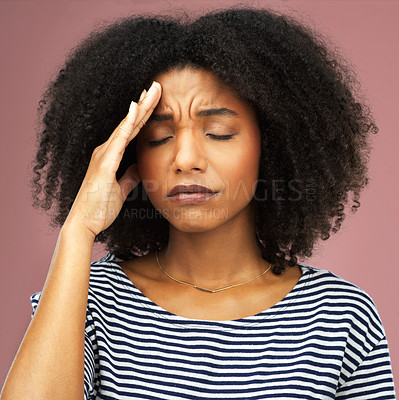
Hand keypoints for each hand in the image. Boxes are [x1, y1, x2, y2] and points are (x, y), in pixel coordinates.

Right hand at [63, 81, 160, 236]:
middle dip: (145, 103)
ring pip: (127, 125)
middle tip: (157, 85)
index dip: (145, 115)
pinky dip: (128, 122)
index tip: (156, 100)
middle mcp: (106, 150)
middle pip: (131, 123)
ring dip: (140, 106)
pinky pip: (119, 139)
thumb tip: (139, 168)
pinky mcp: (104, 162)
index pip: (133, 131)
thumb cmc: (100, 207)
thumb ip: (129, 177)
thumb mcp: (121, 190)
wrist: (85, 223)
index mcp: (111, 155)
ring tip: (152, 88)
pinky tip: (136, 107)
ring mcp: (104, 154)